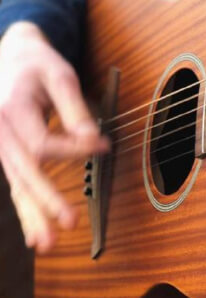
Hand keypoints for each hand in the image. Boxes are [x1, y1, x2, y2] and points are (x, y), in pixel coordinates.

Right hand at [0, 21, 107, 251]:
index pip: (42, 145)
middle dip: (46, 199)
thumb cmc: (39, 64)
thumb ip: (74, 108)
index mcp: (11, 110)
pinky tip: (34, 233)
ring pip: (16, 185)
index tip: (103, 145)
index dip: (74, 150)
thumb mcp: (61, 75)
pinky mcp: (7, 154)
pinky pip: (16, 184)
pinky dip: (25, 209)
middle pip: (24, 172)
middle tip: (70, 222)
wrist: (12, 55)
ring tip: (47, 243)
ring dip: (32, 216)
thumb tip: (92, 141)